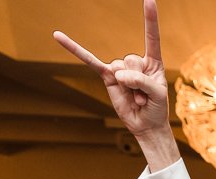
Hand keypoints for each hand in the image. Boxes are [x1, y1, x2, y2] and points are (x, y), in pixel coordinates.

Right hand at [53, 0, 168, 141]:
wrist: (145, 124)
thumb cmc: (156, 107)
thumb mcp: (157, 93)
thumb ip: (142, 81)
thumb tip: (119, 74)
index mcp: (153, 60)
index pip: (151, 36)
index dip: (150, 19)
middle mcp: (135, 62)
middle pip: (131, 59)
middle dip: (138, 81)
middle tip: (144, 97)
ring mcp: (119, 68)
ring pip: (118, 67)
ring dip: (128, 87)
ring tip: (136, 99)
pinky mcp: (107, 76)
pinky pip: (90, 61)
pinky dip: (75, 49)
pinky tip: (58, 36)